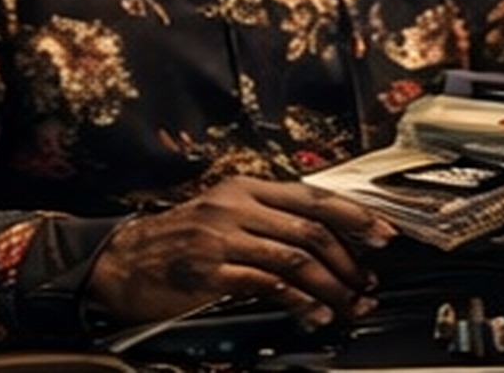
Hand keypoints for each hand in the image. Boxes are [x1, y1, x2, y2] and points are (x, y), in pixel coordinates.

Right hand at [85, 176, 396, 329]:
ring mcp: (224, 238)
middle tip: (367, 281)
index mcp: (243, 189)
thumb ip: (265, 220)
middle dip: (349, 258)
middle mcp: (236, 207)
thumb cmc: (174, 241)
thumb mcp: (221, 215)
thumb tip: (319, 239)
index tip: (381, 232)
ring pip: (296, 258)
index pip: (311, 196)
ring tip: (348, 304)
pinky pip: (268, 284)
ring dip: (331, 285)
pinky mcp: (213, 271)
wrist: (122, 261)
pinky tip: (313, 313)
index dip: (352, 215)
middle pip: (310, 228)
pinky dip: (299, 301)